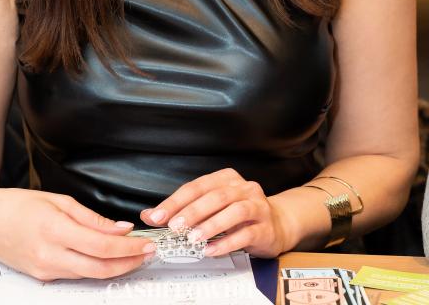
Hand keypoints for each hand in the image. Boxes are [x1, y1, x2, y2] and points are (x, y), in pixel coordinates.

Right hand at [0, 187, 155, 279]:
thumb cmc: (17, 205)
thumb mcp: (58, 200)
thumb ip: (91, 217)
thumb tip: (120, 228)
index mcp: (55, 230)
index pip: (102, 246)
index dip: (128, 248)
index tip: (146, 243)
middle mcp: (50, 256)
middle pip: (100, 268)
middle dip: (129, 264)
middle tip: (148, 254)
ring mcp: (45, 271)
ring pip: (90, 276)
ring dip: (116, 268)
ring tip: (134, 256)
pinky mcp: (42, 277)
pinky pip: (76, 276)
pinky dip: (96, 269)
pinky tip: (108, 259)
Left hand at [139, 168, 282, 257]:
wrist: (277, 223)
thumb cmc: (240, 214)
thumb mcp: (211, 207)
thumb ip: (183, 209)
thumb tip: (150, 214)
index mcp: (226, 178)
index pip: (197, 186)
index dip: (176, 201)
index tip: (158, 216)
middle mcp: (243, 188)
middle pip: (215, 196)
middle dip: (192, 212)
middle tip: (175, 227)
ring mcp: (257, 206)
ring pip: (234, 211)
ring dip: (211, 225)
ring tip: (193, 239)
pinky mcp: (265, 227)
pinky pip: (245, 234)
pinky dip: (227, 242)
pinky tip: (212, 250)